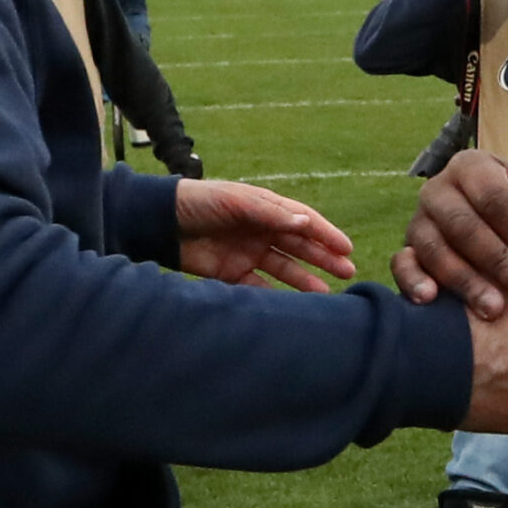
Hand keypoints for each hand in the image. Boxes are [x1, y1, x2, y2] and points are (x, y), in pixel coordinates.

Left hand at [175, 179, 355, 291]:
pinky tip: (291, 305)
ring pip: (284, 268)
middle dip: (323, 259)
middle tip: (348, 272)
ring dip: (305, 280)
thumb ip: (270, 213)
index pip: (303, 221)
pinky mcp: (231, 273)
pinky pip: (259, 286)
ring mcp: (247, 252)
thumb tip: (306, 224)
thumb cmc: (199, 202)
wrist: (159, 222)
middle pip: (299, 246)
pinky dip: (275, 295)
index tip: (347, 249)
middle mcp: (261, 231)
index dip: (326, 234)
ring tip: (325, 294)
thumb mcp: (236, 202)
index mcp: (265, 209)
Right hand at [394, 152, 507, 317]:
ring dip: (465, 280)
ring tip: (494, 309)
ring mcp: (420, 221)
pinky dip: (413, 282)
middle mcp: (439, 189)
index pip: (491, 195)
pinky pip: (402, 265)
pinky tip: (432, 300)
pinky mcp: (409, 252)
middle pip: (461, 224)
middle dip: (495, 260)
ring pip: (433, 249)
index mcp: (474, 166)